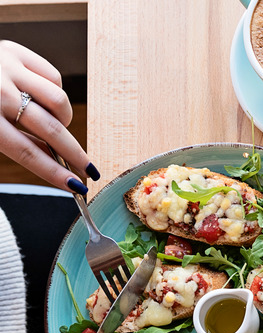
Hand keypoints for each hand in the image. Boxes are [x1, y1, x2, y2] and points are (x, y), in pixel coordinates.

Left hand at [0, 40, 96, 194]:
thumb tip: (54, 160)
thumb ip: (16, 143)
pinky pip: (53, 77)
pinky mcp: (16, 52)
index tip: (76, 186)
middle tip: (89, 169)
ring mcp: (9, 69)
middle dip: (75, 154)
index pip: (28, 152)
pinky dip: (54, 92)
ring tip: (56, 123)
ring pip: (59, 101)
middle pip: (51, 129)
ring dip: (64, 118)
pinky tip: (42, 97)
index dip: (54, 172)